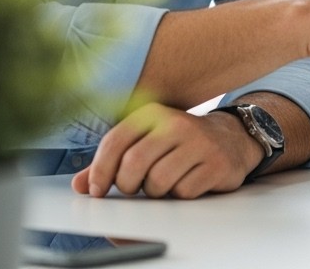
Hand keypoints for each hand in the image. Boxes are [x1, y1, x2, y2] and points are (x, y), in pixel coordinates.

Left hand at [71, 103, 261, 199]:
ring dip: (155, 192)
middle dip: (127, 185)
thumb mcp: (145, 141)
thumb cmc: (178, 143)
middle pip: (134, 164)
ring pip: (158, 182)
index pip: (116, 140)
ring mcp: (197, 142)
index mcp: (152, 113)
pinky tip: (185, 183)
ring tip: (162, 183)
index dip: (100, 169)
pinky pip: (183, 192)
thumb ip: (111, 161)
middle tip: (133, 188)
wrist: (229, 138)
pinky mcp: (215, 163)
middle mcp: (175, 123)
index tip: (97, 190)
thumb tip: (80, 184)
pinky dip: (178, 196)